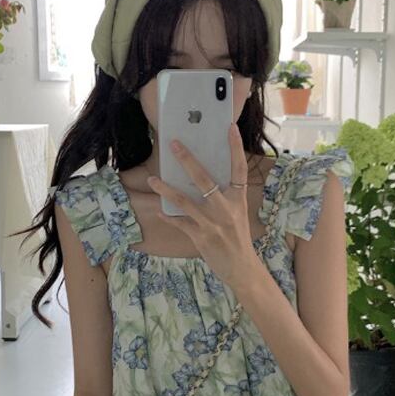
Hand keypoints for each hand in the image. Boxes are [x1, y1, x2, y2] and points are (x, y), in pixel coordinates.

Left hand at [148, 123, 258, 288]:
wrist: (241, 267)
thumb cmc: (237, 237)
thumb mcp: (237, 213)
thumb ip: (224, 196)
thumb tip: (201, 176)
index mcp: (238, 199)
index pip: (239, 169)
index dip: (235, 148)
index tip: (230, 128)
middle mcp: (226, 209)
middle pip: (205, 180)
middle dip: (188, 161)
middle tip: (174, 145)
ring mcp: (213, 224)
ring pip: (185, 202)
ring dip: (166, 190)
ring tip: (153, 179)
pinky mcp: (201, 237)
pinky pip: (180, 223)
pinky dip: (169, 216)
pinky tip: (160, 211)